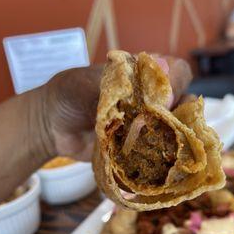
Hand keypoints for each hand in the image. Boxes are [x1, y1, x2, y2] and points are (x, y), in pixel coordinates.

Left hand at [39, 56, 191, 161]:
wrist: (49, 127)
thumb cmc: (67, 95)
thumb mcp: (87, 82)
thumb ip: (120, 77)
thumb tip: (162, 66)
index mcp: (142, 76)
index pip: (178, 73)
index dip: (177, 84)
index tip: (162, 99)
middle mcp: (151, 101)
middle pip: (184, 105)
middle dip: (180, 116)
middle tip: (160, 128)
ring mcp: (147, 127)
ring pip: (177, 132)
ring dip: (174, 141)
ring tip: (158, 148)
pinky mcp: (139, 149)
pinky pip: (158, 155)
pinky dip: (161, 161)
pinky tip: (154, 167)